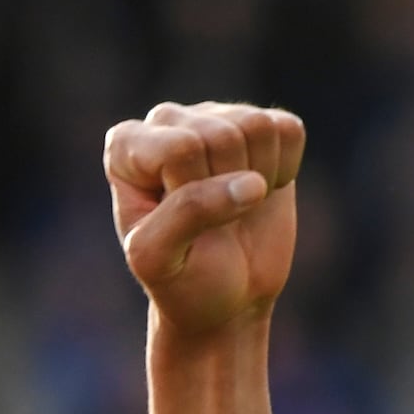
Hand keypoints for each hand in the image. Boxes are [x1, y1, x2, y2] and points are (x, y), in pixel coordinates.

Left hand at [105, 102, 304, 336]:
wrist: (226, 296)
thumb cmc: (180, 278)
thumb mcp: (159, 259)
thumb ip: (187, 215)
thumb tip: (251, 183)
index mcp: (125, 147)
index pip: (181, 148)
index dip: (195, 194)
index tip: (181, 226)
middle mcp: (166, 121)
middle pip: (222, 135)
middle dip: (225, 189)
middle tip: (212, 221)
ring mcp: (215, 117)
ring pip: (258, 126)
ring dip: (258, 179)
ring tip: (235, 206)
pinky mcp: (260, 125)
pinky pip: (288, 131)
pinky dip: (286, 169)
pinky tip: (259, 191)